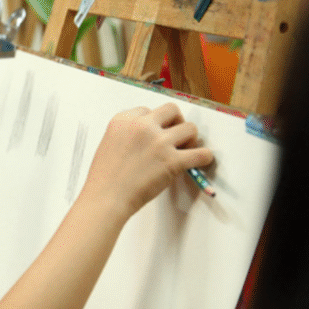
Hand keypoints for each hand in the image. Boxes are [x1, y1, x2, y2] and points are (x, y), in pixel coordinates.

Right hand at [81, 103, 214, 221]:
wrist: (105, 198)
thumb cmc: (104, 178)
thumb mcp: (109, 143)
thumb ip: (128, 134)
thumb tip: (151, 136)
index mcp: (123, 120)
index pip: (148, 110)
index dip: (155, 123)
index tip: (156, 133)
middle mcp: (142, 126)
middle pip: (172, 111)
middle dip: (176, 123)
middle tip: (175, 138)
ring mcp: (158, 142)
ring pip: (190, 129)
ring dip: (190, 140)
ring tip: (184, 152)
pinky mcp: (172, 160)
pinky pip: (201, 153)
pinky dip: (204, 158)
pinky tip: (199, 163)